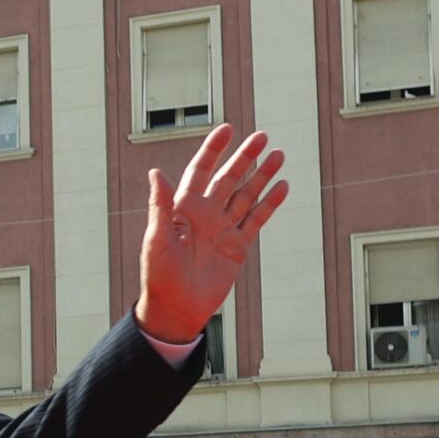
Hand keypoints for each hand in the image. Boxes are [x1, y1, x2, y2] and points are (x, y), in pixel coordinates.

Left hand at [135, 123, 290, 343]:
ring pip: (246, 195)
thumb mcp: (156, 239)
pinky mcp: (238, 246)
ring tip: (278, 155)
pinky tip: (282, 186)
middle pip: (229, 178)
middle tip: (261, 136)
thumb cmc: (158, 276)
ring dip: (262, 176)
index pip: (200, 171)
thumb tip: (156, 172)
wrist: (176, 308)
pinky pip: (256, 220)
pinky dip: (270, 203)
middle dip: (244, 157)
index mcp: (183, 208)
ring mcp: (223, 229)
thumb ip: (160, 205)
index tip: (227, 129)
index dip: (213, 150)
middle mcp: (205, 214)